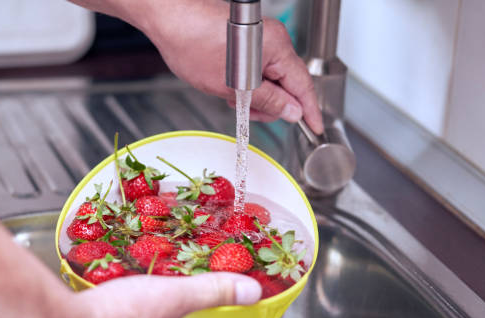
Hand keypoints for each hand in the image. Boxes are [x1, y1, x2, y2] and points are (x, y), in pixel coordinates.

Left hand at [140, 0, 322, 133]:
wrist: (170, 21)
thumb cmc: (194, 43)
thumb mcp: (233, 86)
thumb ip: (268, 100)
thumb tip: (292, 112)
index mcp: (276, 47)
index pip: (303, 85)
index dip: (310, 110)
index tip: (314, 127)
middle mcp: (273, 39)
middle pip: (287, 83)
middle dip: (271, 104)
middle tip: (251, 114)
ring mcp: (261, 38)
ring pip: (270, 78)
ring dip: (256, 95)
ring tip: (231, 97)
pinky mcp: (248, 41)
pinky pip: (258, 68)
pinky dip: (247, 83)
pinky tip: (229, 88)